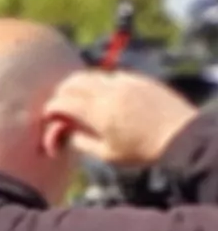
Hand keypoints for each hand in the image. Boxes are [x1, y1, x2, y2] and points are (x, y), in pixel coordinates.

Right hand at [51, 68, 200, 169]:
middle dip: (62, 91)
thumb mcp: (107, 154)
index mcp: (97, 113)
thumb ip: (81, 142)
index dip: (51, 108)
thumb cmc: (142, 150)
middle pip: (73, 81)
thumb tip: (66, 133)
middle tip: (61, 101)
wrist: (181, 136)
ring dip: (82, 84)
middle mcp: (108, 93)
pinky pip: (114, 75)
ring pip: (93, 75)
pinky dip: (104, 82)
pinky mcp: (140, 80)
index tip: (49, 115)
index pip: (62, 102)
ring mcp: (125, 83)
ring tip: (82, 96)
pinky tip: (108, 93)